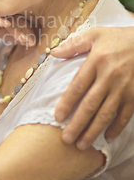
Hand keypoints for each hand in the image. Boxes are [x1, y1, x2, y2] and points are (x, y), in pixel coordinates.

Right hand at [0, 0, 34, 45]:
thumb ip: (6, 34)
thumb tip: (22, 41)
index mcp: (2, 10)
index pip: (18, 19)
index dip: (26, 30)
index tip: (33, 42)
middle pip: (14, 17)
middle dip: (24, 31)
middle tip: (32, 42)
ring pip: (5, 17)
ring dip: (15, 28)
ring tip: (23, 38)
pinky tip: (5, 24)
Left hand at [52, 27, 133, 148]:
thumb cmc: (120, 38)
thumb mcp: (96, 34)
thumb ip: (74, 44)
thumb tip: (53, 53)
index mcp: (96, 61)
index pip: (78, 86)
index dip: (67, 103)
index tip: (57, 117)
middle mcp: (109, 77)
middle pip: (90, 105)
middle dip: (77, 124)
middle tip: (66, 139)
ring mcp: (124, 88)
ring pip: (106, 114)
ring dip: (94, 131)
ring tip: (82, 145)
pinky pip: (125, 115)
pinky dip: (117, 128)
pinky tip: (108, 138)